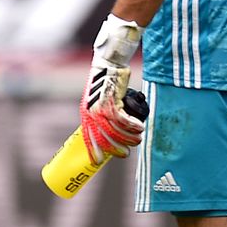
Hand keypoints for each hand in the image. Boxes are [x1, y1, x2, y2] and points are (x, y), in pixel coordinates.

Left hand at [78, 14, 143, 162]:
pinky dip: (134, 126)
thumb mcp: (97, 101)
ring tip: (137, 139)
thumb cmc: (105, 83)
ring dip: (129, 138)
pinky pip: (125, 120)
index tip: (97, 161)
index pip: (87, 138)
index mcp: (86, 115)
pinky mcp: (113, 102)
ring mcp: (102, 108)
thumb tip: (109, 132)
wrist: (108, 65)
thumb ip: (100, 115)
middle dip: (116, 149)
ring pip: (117, 131)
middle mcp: (92, 113)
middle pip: (105, 139)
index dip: (92, 151)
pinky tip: (140, 127)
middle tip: (126, 154)